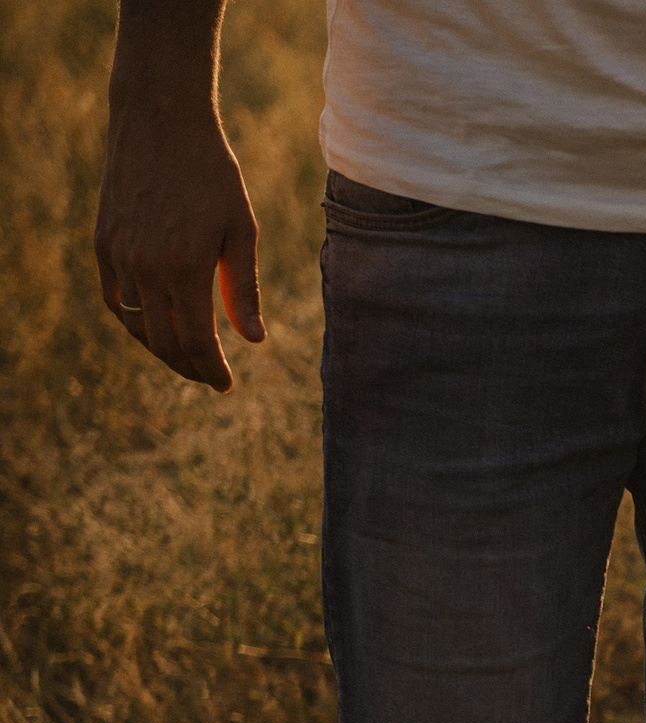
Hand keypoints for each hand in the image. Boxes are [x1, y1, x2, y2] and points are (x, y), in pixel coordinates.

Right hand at [94, 98, 262, 391]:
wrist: (159, 124)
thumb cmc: (213, 175)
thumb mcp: (241, 230)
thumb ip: (243, 289)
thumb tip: (254, 341)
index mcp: (185, 267)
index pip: (197, 341)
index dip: (211, 370)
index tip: (226, 385)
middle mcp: (146, 266)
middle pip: (164, 342)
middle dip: (189, 367)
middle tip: (210, 377)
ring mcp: (118, 254)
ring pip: (136, 325)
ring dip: (161, 349)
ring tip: (187, 357)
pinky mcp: (103, 242)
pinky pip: (114, 298)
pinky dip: (134, 321)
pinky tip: (155, 327)